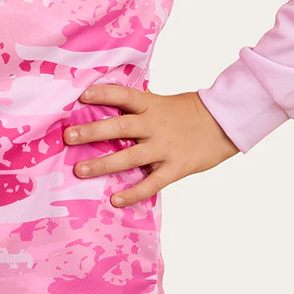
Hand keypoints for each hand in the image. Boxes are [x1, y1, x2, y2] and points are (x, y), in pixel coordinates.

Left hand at [64, 85, 239, 205]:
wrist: (224, 123)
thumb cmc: (188, 113)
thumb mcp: (162, 103)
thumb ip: (138, 108)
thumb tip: (107, 108)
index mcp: (151, 105)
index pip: (124, 95)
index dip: (103, 94)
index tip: (82, 96)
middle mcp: (155, 124)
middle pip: (120, 126)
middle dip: (92, 132)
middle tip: (69, 137)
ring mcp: (164, 147)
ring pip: (129, 156)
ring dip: (103, 164)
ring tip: (80, 170)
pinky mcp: (176, 167)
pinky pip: (151, 183)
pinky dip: (133, 192)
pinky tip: (115, 199)